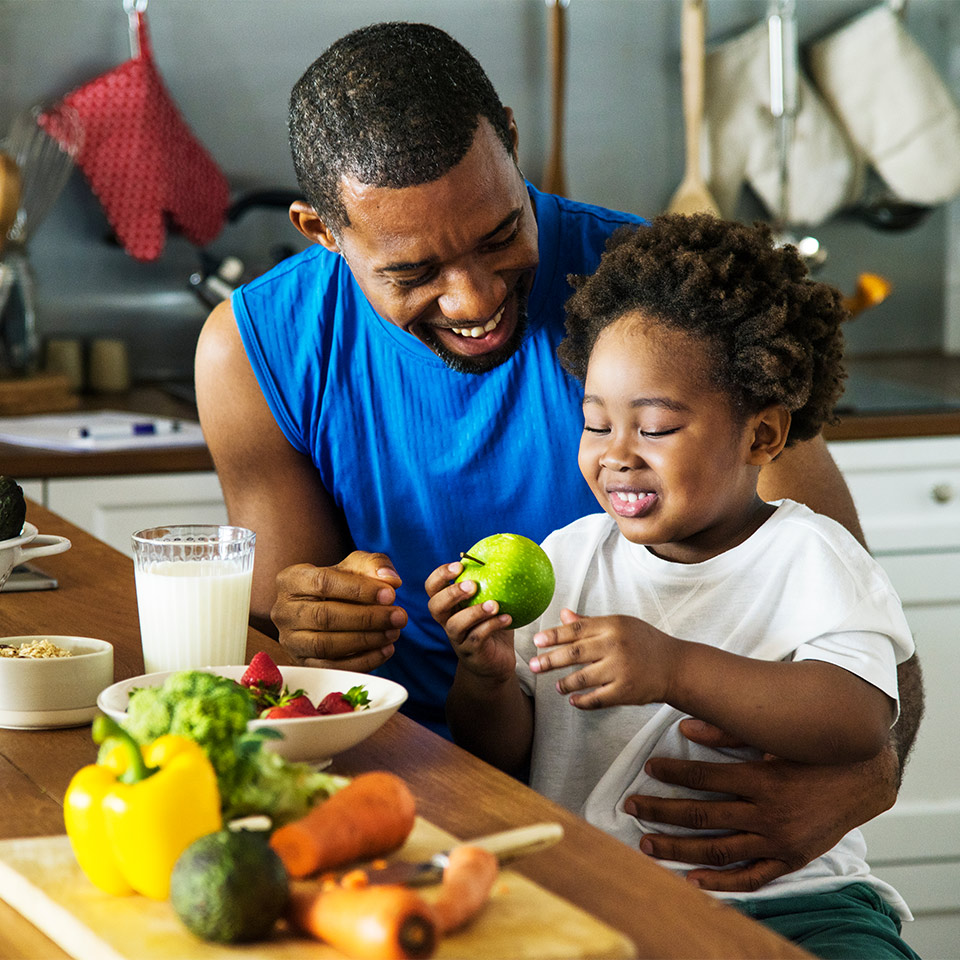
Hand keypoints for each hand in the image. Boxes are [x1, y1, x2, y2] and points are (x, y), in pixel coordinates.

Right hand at [270, 551, 406, 671]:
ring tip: (394, 633)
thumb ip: (374, 565)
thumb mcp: (356, 566)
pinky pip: (331, 668)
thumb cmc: (341, 583)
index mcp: (291, 579)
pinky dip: (362, 661)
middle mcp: (283, 611)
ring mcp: (290, 640)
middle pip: (325, 616)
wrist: (324, 608)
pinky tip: (386, 650)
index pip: (323, 582)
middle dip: (367, 618)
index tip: (391, 594)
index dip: (359, 589)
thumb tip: (390, 580)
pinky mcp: (302, 663)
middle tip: (399, 616)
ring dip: (366, 640)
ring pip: (326, 645)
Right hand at [425, 561, 514, 682]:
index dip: (440, 575)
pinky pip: (477, 638)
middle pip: (435, 606)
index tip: (459, 565)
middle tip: (472, 584)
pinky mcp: (471, 653)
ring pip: (455, 625)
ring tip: (494, 604)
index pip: (432, 587)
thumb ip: (492, 583)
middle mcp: (448, 621)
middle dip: (451, 593)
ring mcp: (458, 639)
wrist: (496, 662)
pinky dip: (492, 626)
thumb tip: (506, 553)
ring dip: (474, 612)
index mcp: (449, 605)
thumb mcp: (492, 601)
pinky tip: (508, 618)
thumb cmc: (493, 627)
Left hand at [529, 610, 676, 708]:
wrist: (675, 666)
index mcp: (612, 625)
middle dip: (550, 660)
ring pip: (582, 678)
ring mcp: (621, 669)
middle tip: (533, 665)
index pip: (576, 629)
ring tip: (557, 686)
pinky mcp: (626, 691)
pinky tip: (573, 701)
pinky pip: (597, 699)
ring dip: (565, 683)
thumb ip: (590, 622)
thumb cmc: (644, 642)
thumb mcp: (620, 625)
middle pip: (574, 653)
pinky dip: (582, 701)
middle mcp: (615, 645)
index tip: (536, 641)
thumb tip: (563, 614)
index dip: (553, 635)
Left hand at [625, 718, 898, 892]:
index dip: (673, 772)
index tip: (648, 767)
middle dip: (661, 811)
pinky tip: (692, 879)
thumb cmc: (814, 751)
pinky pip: (752, 877)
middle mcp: (768, 813)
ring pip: (718, 850)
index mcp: (762, 779)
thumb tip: (686, 724)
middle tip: (631, 806)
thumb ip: (730, 730)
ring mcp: (779, 841)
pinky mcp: (790, 859)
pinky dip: (722, 882)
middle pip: (702, 816)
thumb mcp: (774, 736)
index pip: (704, 777)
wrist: (864, 778)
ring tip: (646, 843)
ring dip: (678, 849)